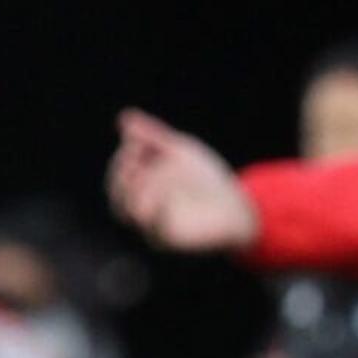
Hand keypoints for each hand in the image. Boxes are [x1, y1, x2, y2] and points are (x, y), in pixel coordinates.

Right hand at [109, 110, 260, 255]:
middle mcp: (142, 215)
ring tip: (164, 168)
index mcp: (141, 194)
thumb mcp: (180, 151)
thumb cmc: (207, 180)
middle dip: (124, 175)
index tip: (136, 142)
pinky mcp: (170, 240)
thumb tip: (125, 117)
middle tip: (137, 155)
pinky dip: (160, 206)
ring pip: (133, 212)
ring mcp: (154, 229)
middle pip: (118, 200)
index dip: (121, 161)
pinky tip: (172, 189)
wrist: (240, 205)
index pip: (118, 180)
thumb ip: (154, 137)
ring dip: (144, 186)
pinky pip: (156, 226)